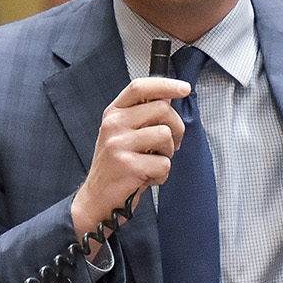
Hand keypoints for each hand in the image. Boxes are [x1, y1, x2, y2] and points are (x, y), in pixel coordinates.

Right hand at [69, 76, 192, 242]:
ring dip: (168, 153)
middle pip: (162, 110)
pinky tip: (146, 178)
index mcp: (113, 113)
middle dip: (177, 129)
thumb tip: (169, 96)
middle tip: (170, 145)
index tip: (184, 88)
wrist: (97, 198)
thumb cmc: (116, 166)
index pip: (140, 87)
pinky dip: (161, 175)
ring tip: (152, 162)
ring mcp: (119, 144)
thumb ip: (143, 115)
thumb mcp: (124, 134)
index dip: (165, 84)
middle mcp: (113, 125)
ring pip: (166, 136)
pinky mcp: (128, 166)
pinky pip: (164, 164)